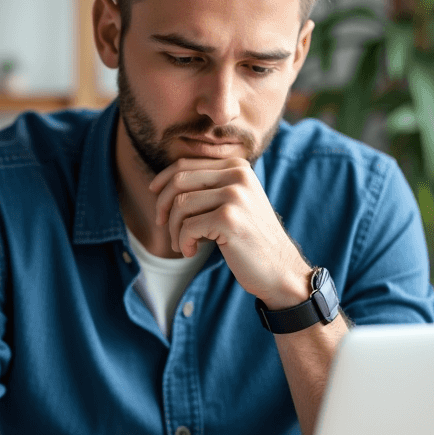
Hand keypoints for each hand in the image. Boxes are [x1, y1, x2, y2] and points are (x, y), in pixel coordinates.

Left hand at [150, 157, 311, 307]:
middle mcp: (238, 175)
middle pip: (178, 182)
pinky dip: (183, 242)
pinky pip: (187, 227)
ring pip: (180, 205)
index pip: (185, 165)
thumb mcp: (232, 204)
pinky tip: (191, 252)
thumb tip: (161, 184)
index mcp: (237, 167)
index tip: (153, 196)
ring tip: (182, 244)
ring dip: (173, 229)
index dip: (163, 181)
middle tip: (160, 224)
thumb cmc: (248, 239)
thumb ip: (207, 188)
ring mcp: (235, 195)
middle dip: (162, 205)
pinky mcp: (229, 219)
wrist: (279, 269)